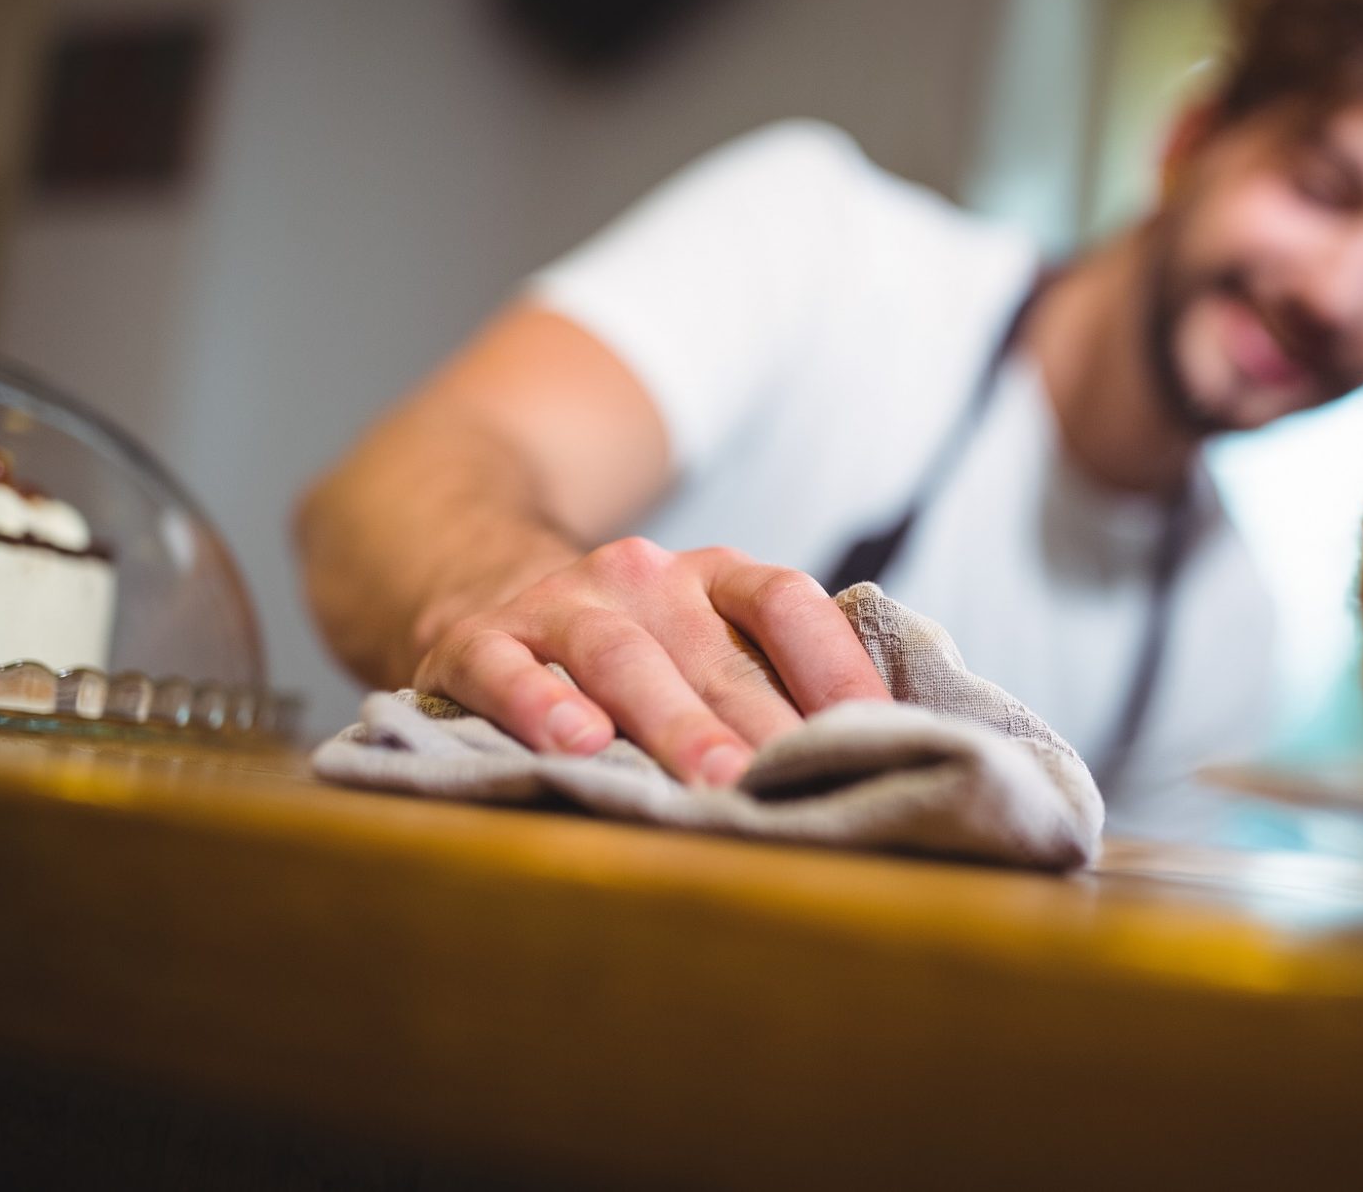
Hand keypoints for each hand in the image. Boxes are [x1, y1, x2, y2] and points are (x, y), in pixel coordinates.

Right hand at [413, 538, 889, 785]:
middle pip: (714, 653)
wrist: (482, 596)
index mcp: (714, 579)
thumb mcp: (704, 645)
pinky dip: (536, 701)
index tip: (876, 731)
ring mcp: (559, 603)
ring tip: (712, 781)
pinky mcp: (477, 641)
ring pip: (621, 657)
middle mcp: (643, 578)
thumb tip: (886, 750)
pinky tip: (575, 742)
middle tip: (794, 784)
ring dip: (673, 722)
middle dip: (760, 723)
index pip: (787, 603)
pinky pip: (504, 667)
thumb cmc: (634, 656)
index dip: (834, 665)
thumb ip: (774, 684)